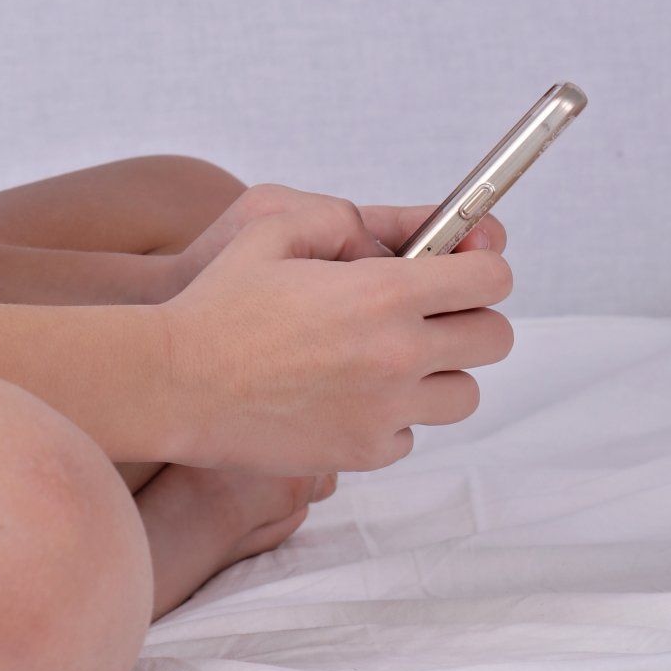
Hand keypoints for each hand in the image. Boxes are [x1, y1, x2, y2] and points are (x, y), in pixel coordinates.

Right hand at [158, 190, 515, 471]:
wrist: (176, 384)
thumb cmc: (220, 301)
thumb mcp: (273, 226)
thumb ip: (344, 218)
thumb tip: (394, 239)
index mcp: (382, 293)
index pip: (490, 279)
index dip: (482, 265)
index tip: (463, 268)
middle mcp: (397, 355)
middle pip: (494, 339)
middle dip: (470, 318)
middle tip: (429, 314)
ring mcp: (385, 411)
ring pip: (464, 394)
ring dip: (440, 372)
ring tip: (390, 358)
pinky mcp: (365, 452)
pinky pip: (413, 433)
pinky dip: (394, 416)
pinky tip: (350, 394)